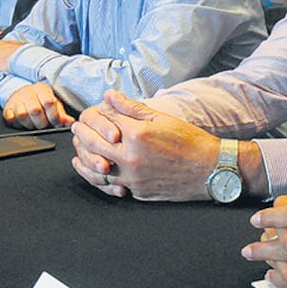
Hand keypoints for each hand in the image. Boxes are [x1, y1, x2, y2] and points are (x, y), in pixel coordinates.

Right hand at [3, 82, 74, 128]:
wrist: (21, 93)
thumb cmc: (40, 100)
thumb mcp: (53, 103)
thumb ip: (62, 114)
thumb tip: (70, 123)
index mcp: (42, 89)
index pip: (49, 102)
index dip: (54, 116)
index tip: (56, 123)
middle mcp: (28, 92)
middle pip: (35, 110)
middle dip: (42, 122)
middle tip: (44, 124)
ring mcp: (16, 100)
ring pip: (22, 115)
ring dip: (29, 124)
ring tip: (33, 123)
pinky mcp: (7, 108)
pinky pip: (9, 117)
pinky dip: (14, 121)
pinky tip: (19, 121)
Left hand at [70, 90, 219, 200]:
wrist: (210, 170)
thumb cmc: (190, 142)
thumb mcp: (162, 118)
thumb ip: (133, 107)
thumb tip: (109, 95)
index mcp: (138, 134)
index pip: (105, 119)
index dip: (95, 113)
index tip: (90, 112)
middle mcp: (132, 156)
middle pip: (94, 143)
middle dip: (82, 134)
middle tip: (76, 128)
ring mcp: (133, 177)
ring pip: (96, 167)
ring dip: (83, 157)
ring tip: (78, 150)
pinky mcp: (136, 191)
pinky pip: (109, 184)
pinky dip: (97, 176)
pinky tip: (92, 169)